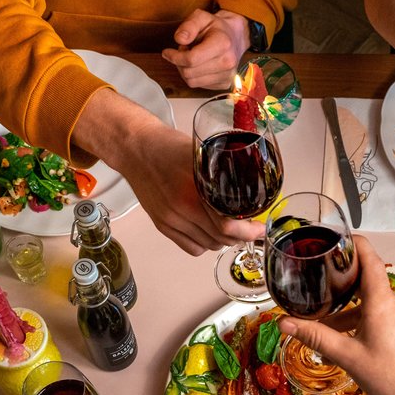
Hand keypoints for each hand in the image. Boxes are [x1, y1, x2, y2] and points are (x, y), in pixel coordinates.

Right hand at [119, 117, 263, 254]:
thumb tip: (250, 188)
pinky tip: (207, 230)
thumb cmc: (168, 146)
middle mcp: (182, 209)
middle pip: (220, 239)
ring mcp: (171, 220)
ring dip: (222, 240)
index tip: (260, 227)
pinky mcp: (162, 226)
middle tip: (247, 226)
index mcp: (194, 190)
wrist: (135, 148)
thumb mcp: (202, 154)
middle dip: (240, 235)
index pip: (227, 226)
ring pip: (208, 246)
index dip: (249, 231)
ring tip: (226, 225)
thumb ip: (223, 173)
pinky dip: (205, 244)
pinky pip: (191, 248)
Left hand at [162, 9, 250, 89]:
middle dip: (179, 63)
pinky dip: (194, 76)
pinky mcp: (225, 84)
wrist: (234, 38)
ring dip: (185, 71)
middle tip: (183, 51)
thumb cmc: (216, 27)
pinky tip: (198, 65)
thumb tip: (180, 39)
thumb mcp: (201, 17)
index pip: (191, 59)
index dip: (175, 57)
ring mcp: (227, 76)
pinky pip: (200, 86)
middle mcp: (227, 62)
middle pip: (189, 73)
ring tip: (191, 58)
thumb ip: (189, 25)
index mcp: (222, 44)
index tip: (167, 52)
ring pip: (192, 82)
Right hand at [278, 237, 394, 394]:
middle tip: (318, 280)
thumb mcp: (348, 356)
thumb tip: (284, 323)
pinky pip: (384, 316)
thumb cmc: (391, 376)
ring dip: (351, 308)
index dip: (351, 242)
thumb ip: (316, 337)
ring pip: (374, 302)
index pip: (368, 256)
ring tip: (327, 322)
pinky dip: (365, 320)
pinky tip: (351, 339)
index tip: (332, 239)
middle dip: (342, 279)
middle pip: (367, 279)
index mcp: (381, 300)